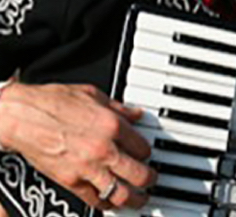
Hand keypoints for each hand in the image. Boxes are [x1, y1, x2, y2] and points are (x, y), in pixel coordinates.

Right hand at [0, 83, 155, 209]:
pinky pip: (95, 200)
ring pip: (122, 193)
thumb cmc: (51, 102)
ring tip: (140, 199)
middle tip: (151, 180)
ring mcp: (88, 167)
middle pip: (140, 174)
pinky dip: (106, 204)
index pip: (144, 148)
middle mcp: (104, 149)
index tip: (146, 156)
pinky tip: (111, 202)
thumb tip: (135, 114)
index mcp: (113, 125)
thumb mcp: (92, 95)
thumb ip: (118, 107)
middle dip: (150, 179)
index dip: (147, 153)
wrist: (20, 115)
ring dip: (135, 199)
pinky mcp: (70, 181)